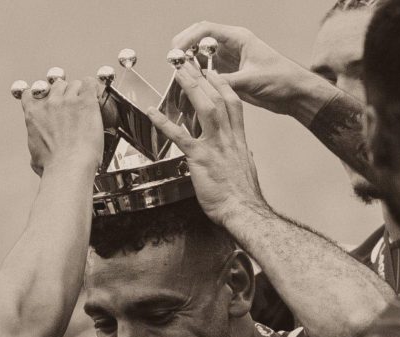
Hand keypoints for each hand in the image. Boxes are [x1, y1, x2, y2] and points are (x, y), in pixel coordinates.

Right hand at [20, 76, 103, 175]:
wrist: (69, 166)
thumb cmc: (53, 166)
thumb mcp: (35, 157)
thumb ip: (37, 148)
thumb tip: (38, 157)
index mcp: (34, 114)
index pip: (31, 93)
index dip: (40, 95)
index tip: (46, 100)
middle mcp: (49, 103)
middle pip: (56, 85)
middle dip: (64, 93)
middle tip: (72, 105)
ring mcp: (68, 100)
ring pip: (74, 84)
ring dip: (80, 92)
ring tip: (86, 104)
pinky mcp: (86, 102)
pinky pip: (90, 84)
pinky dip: (93, 87)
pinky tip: (96, 95)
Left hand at [147, 61, 265, 225]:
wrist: (244, 211)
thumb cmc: (243, 196)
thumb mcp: (246, 169)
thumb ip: (242, 156)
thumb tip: (244, 152)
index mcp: (238, 139)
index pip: (233, 104)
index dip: (222, 85)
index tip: (212, 73)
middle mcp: (228, 137)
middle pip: (218, 98)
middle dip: (203, 78)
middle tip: (189, 63)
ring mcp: (215, 146)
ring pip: (204, 108)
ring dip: (190, 87)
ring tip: (178, 72)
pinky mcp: (201, 158)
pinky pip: (180, 136)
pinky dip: (164, 123)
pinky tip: (152, 112)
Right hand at [171, 22, 317, 118]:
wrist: (295, 94)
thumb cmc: (282, 80)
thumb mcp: (252, 80)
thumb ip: (226, 80)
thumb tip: (203, 82)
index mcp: (238, 39)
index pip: (206, 30)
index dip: (187, 39)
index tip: (177, 53)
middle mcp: (232, 46)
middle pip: (199, 40)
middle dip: (184, 49)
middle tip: (173, 63)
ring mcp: (230, 60)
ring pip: (201, 56)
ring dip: (190, 64)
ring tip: (179, 76)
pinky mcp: (230, 74)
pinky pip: (208, 72)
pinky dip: (198, 77)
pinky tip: (191, 85)